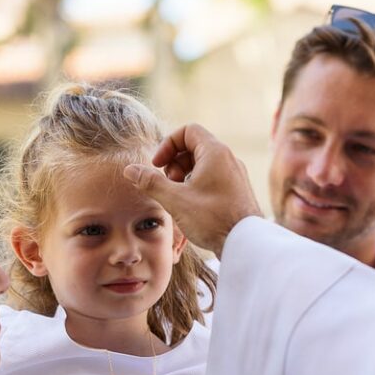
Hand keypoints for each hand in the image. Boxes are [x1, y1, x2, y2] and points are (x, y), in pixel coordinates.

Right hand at [124, 123, 262, 256]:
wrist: (245, 243)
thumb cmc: (212, 219)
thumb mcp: (175, 200)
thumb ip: (151, 182)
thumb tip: (129, 170)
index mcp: (215, 153)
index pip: (188, 130)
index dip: (168, 144)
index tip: (158, 166)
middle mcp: (228, 159)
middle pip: (195, 146)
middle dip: (175, 161)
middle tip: (168, 183)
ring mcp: (235, 174)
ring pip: (204, 163)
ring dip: (185, 174)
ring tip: (179, 196)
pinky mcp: (237, 190)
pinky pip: (214, 177)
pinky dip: (198, 184)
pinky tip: (192, 206)